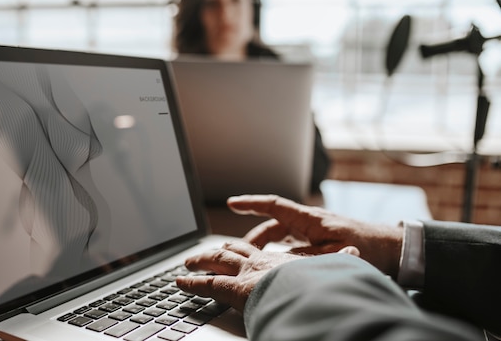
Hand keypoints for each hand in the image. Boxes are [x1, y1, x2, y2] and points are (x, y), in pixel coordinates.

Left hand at [176, 240, 358, 311]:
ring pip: (215, 262)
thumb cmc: (325, 285)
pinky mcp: (235, 289)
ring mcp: (245, 274)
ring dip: (199, 261)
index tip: (235, 245)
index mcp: (278, 262)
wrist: (317, 291)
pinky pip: (207, 284)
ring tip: (187, 263)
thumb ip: (339, 262)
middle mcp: (258, 262)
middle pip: (231, 250)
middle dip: (217, 250)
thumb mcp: (333, 272)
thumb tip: (355, 254)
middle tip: (205, 252)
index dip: (245, 244)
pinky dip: (191, 284)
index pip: (257, 248)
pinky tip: (179, 283)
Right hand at [227, 194, 402, 277]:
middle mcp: (310, 221)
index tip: (232, 203)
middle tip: (240, 252)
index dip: (251, 203)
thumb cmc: (370, 248)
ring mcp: (315, 230)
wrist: (395, 249)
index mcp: (311, 219)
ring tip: (256, 260)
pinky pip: (293, 242)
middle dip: (255, 235)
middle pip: (274, 224)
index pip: (274, 206)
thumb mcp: (334, 254)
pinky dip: (281, 251)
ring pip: (282, 234)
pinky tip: (279, 264)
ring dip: (268, 245)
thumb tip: (278, 261)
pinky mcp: (321, 240)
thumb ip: (304, 257)